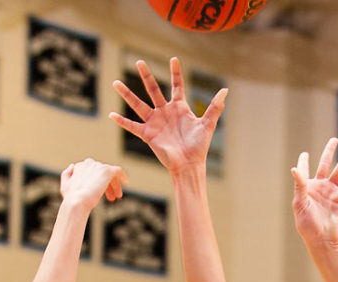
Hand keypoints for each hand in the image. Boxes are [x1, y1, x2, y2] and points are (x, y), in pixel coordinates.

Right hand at [60, 158, 127, 212]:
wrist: (77, 201)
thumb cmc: (71, 198)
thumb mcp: (65, 185)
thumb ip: (67, 174)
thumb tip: (73, 166)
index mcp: (79, 167)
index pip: (92, 173)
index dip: (97, 183)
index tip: (101, 194)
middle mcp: (89, 164)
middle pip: (102, 173)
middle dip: (107, 185)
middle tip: (112, 197)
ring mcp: (98, 166)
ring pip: (110, 174)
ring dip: (114, 185)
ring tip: (116, 197)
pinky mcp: (106, 171)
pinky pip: (118, 170)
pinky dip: (122, 175)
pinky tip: (126, 182)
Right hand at [110, 57, 226, 173]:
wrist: (189, 165)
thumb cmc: (199, 147)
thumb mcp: (207, 124)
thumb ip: (215, 107)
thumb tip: (225, 90)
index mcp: (179, 108)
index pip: (176, 86)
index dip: (175, 73)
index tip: (173, 59)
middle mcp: (165, 112)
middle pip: (153, 89)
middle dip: (146, 76)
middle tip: (139, 61)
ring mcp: (155, 123)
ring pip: (138, 104)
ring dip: (127, 94)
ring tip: (115, 83)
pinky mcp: (148, 134)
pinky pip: (132, 126)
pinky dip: (122, 121)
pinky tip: (112, 115)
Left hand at [291, 139, 337, 247]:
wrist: (323, 239)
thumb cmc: (307, 225)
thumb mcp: (300, 204)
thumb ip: (299, 185)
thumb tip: (294, 169)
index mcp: (306, 188)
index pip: (304, 170)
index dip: (303, 162)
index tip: (304, 154)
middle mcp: (319, 187)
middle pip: (325, 164)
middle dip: (330, 151)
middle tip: (334, 140)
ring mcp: (331, 191)